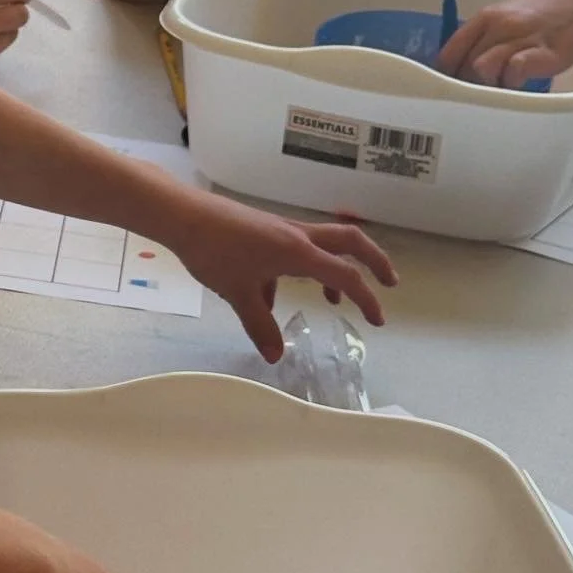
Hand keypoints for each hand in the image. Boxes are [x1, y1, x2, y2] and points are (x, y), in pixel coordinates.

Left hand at [163, 189, 397, 361]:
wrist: (184, 216)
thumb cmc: (214, 252)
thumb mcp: (238, 294)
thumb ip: (260, 325)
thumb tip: (276, 356)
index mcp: (298, 252)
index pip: (346, 275)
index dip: (367, 298)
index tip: (377, 320)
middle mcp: (298, 235)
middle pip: (350, 241)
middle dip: (374, 261)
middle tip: (388, 283)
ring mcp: (282, 229)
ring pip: (323, 244)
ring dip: (334, 268)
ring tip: (331, 299)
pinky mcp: (266, 229)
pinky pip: (294, 249)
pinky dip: (298, 270)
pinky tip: (273, 295)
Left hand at [437, 0, 572, 87]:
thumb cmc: (544, 15)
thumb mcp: (505, 20)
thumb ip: (482, 42)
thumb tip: (460, 73)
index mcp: (484, 19)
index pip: (448, 54)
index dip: (445, 77)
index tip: (450, 91)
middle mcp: (498, 26)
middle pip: (463, 67)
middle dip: (468, 86)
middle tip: (482, 94)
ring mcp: (520, 38)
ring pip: (481, 69)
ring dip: (487, 86)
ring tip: (503, 88)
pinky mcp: (544, 53)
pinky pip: (514, 72)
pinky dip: (513, 83)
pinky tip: (523, 82)